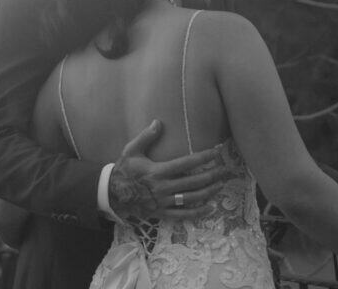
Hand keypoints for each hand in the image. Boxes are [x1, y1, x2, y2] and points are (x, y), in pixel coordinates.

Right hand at [108, 120, 226, 219]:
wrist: (112, 193)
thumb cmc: (124, 170)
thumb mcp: (132, 150)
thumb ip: (146, 136)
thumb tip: (159, 122)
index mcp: (158, 171)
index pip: (187, 163)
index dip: (204, 157)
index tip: (217, 151)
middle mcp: (163, 187)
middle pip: (194, 182)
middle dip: (212, 175)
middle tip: (225, 170)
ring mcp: (163, 202)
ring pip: (191, 198)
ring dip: (208, 192)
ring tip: (220, 185)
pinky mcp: (161, 213)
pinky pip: (182, 215)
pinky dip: (197, 213)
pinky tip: (210, 209)